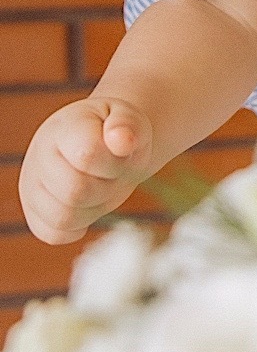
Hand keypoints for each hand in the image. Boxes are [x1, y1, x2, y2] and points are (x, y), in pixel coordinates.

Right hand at [19, 96, 153, 244]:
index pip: (87, 155)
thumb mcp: (130, 117)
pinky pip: (53, 234)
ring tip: (99, 184)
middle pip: (75, 191)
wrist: (102, 141)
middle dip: (106, 186)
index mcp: (65, 126)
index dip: (115, 163)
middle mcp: (39, 154)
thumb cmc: (116, 130)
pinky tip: (87, 203)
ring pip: (63, 217)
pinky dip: (77, 227)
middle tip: (112, 171)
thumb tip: (122, 141)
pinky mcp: (33, 211)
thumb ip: (128, 124)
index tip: (124, 152)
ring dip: (93, 208)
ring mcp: (31, 184)